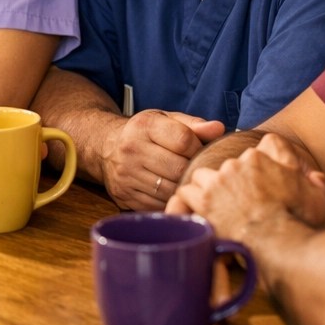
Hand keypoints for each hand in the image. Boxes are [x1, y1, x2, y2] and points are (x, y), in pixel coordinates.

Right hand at [94, 110, 225, 210]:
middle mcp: (131, 150)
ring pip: (169, 190)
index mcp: (144, 126)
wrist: (105, 148)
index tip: (200, 151)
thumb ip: (193, 124)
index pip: (183, 140)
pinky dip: (169, 201)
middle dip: (192, 170)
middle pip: (178, 168)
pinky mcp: (124, 195)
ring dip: (182, 188)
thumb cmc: (144, 134)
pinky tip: (172, 192)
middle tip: (197, 170)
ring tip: (186, 181)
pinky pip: (157, 205)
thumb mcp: (165, 120)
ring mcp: (126, 175)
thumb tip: (219, 129)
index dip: (199, 148)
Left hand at [172, 143, 324, 243]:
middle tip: (233, 205)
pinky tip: (194, 216)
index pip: (253, 153)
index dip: (252, 173)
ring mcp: (219, 180)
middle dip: (227, 184)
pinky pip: (184, 195)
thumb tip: (315, 177)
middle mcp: (238, 163)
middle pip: (225, 166)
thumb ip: (318, 184)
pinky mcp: (205, 200)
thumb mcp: (320, 199)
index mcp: (262, 158)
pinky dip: (186, 205)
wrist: (285, 245)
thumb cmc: (303, 224)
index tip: (254, 189)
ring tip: (213, 210)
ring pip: (201, 177)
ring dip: (204, 192)